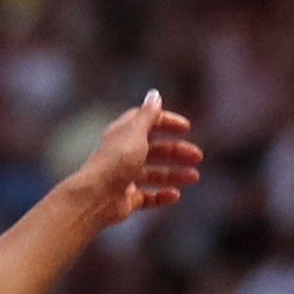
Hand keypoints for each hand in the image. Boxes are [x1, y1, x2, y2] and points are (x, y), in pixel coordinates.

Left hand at [71, 91, 201, 227]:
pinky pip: (148, 197)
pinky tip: (175, 195)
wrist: (96, 196)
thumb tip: (155, 94)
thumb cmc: (116, 160)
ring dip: (174, 174)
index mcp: (124, 134)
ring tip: (193, 177)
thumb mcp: (136, 132)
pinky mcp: (127, 199)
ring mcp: (125, 177)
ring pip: (154, 174)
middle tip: (197, 156)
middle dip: (177, 151)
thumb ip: (148, 114)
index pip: (147, 123)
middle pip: (155, 149)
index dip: (167, 122)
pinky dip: (162, 196)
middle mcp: (124, 154)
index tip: (186, 128)